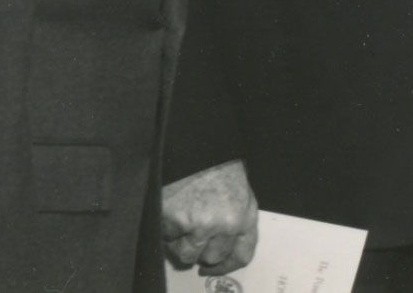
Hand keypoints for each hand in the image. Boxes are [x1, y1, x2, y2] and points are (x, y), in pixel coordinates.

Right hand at [161, 159, 257, 274]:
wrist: (196, 144)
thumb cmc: (217, 164)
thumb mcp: (239, 191)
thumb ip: (236, 220)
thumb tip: (224, 248)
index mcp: (245, 215)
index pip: (241, 254)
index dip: (226, 266)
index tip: (213, 269)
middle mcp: (225, 224)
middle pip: (212, 257)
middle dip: (202, 249)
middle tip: (194, 233)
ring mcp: (200, 224)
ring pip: (187, 254)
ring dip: (182, 242)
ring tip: (183, 218)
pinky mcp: (175, 221)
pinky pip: (167, 239)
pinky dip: (167, 229)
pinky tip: (173, 209)